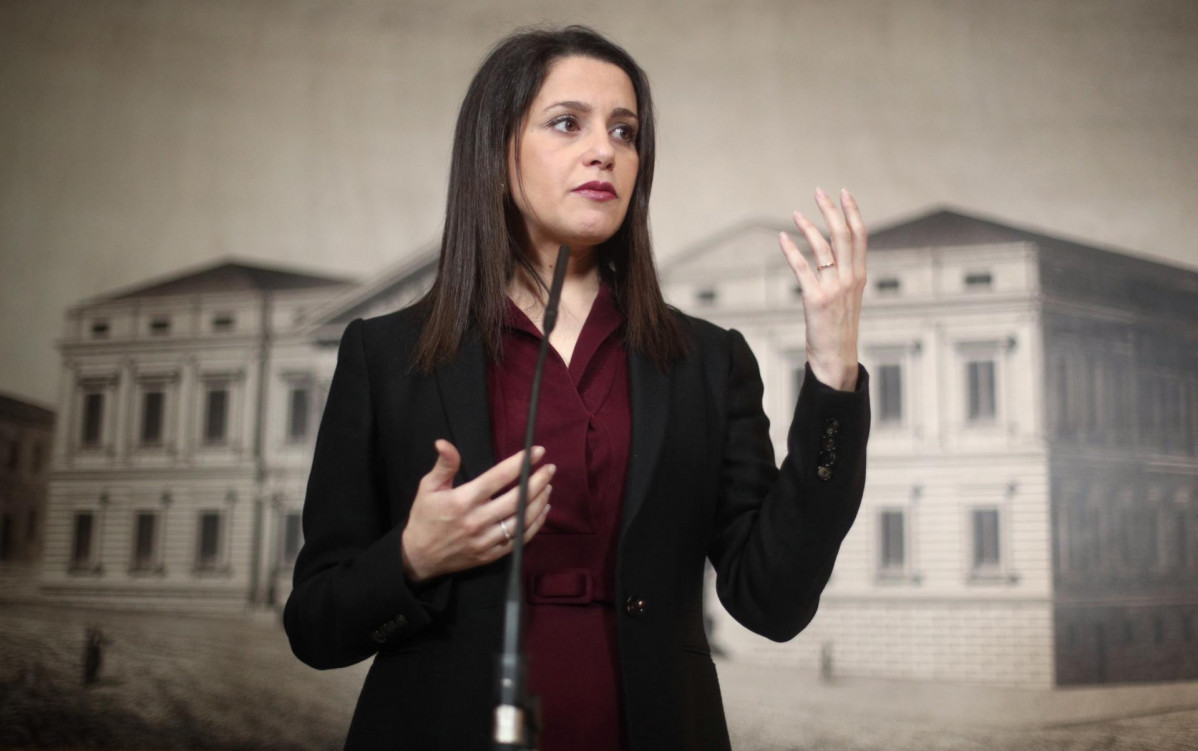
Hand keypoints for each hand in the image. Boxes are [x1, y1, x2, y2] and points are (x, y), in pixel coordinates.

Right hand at [401, 440, 553, 583]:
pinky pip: (520, 539)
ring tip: (548, 486)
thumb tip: (444, 442)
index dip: (520, 463)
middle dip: (537, 481)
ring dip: (539, 501)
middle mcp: (476, 520)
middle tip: (550, 468)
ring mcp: (486, 540)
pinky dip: (535, 523)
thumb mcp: (428, 487)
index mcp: (462, 501)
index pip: (498, 477)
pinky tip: (542, 510)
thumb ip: (444, 465)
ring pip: (522, 519)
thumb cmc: (425, 517)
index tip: (537, 451)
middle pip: (516, 499)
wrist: (419, 557)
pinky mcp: (491, 555)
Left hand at [778, 187, 867, 390]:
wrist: (836, 357)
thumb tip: (835, 254)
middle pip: (843, 235)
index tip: (844, 192)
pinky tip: (782, 237)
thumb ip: (845, 275)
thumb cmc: (839, 328)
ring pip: (823, 248)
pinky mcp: (815, 299)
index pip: (860, 236)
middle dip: (831, 210)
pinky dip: (791, 250)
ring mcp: (834, 289)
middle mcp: (850, 279)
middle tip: (819, 191)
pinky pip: (802, 268)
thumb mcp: (848, 297)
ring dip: (809, 227)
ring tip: (796, 214)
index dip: (853, 212)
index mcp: (860, 276)